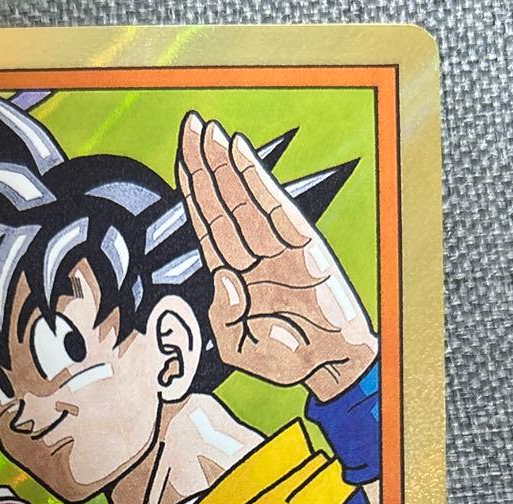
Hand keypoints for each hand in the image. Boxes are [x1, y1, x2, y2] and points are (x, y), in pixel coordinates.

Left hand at [177, 112, 377, 400]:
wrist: (330, 368)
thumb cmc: (285, 358)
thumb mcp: (237, 348)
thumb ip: (223, 317)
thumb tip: (224, 276)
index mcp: (234, 277)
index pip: (208, 226)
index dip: (194, 192)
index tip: (181, 159)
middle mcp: (254, 256)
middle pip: (222, 204)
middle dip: (205, 166)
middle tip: (189, 126)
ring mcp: (279, 249)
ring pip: (243, 199)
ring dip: (225, 164)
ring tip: (208, 132)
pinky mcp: (305, 248)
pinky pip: (275, 208)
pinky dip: (257, 180)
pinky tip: (241, 153)